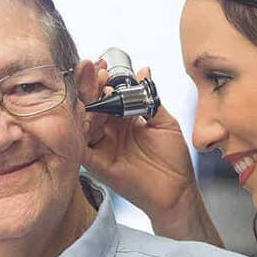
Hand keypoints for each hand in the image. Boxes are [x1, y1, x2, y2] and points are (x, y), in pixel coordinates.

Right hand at [82, 62, 222, 245]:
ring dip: (84, 100)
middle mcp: (109, 132)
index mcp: (123, 120)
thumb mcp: (164, 122)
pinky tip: (82, 110)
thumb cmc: (173, 159)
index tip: (103, 65)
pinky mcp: (96, 164)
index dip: (103, 80)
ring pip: (83, 120)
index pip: (107, 95)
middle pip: (91, 104)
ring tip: (91, 83)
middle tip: (90, 68)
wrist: (177, 190)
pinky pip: (81, 145)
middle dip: (89, 84)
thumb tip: (143, 71)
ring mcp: (101, 147)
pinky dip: (79, 128)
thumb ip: (150, 98)